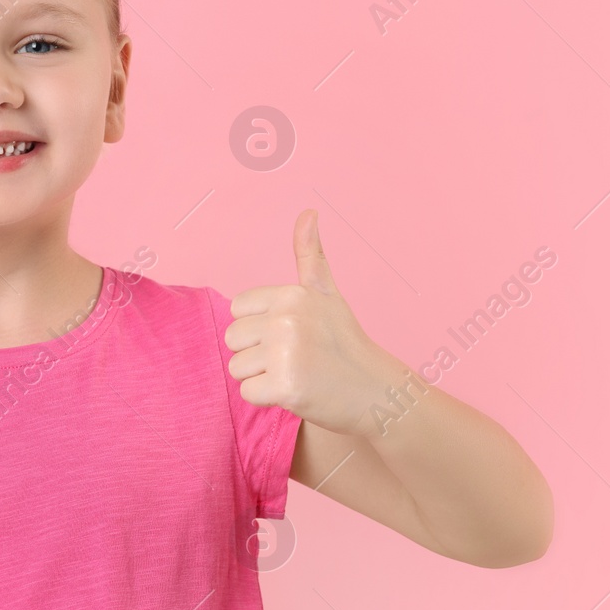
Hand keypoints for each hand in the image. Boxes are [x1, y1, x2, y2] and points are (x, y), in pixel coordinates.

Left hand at [224, 208, 409, 436]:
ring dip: (261, 377)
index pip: (238, 309)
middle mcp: (287, 319)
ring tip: (296, 373)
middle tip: (294, 358)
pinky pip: (248, 392)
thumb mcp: (327, 293)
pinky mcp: (285, 386)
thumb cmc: (345, 343)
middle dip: (257, 354)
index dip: (259, 326)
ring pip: (237, 367)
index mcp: (291, 294)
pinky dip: (268, 398)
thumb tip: (308, 212)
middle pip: (233, 339)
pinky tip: (296, 391)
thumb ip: (311, 255)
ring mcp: (286, 353)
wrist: (375, 390)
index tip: (291, 334)